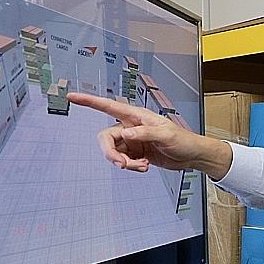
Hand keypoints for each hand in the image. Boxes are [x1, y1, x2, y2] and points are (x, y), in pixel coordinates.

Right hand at [67, 93, 225, 174]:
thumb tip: (125, 135)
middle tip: (123, 165)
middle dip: (111, 154)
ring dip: (125, 163)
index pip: (108, 106)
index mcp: (136, 116)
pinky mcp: (135, 153)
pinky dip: (131, 167)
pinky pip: (123, 161)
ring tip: (142, 166)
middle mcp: (130, 127)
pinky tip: (145, 167)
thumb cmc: (183, 140)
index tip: (72, 96)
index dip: (89, 101)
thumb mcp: (166, 135)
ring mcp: (132, 141)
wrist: (191, 156)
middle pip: (106, 138)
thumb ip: (144, 134)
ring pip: (114, 153)